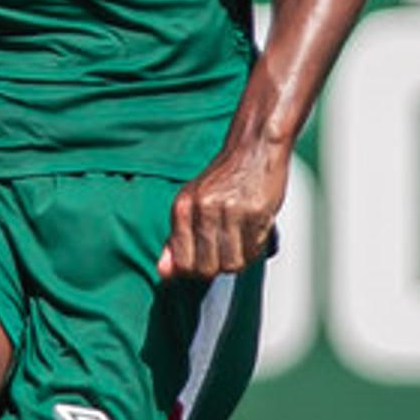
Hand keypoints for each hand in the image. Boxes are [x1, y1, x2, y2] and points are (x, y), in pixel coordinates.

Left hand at [159, 138, 288, 280]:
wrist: (255, 146)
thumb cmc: (225, 177)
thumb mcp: (191, 203)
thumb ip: (177, 239)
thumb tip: (164, 272)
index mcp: (183, 207)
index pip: (183, 263)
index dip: (193, 271)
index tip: (203, 263)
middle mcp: (204, 209)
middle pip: (207, 268)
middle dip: (217, 267)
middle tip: (225, 252)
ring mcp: (231, 211)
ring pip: (232, 263)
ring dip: (239, 259)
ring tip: (241, 241)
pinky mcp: (256, 212)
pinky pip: (253, 250)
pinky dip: (254, 248)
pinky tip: (253, 232)